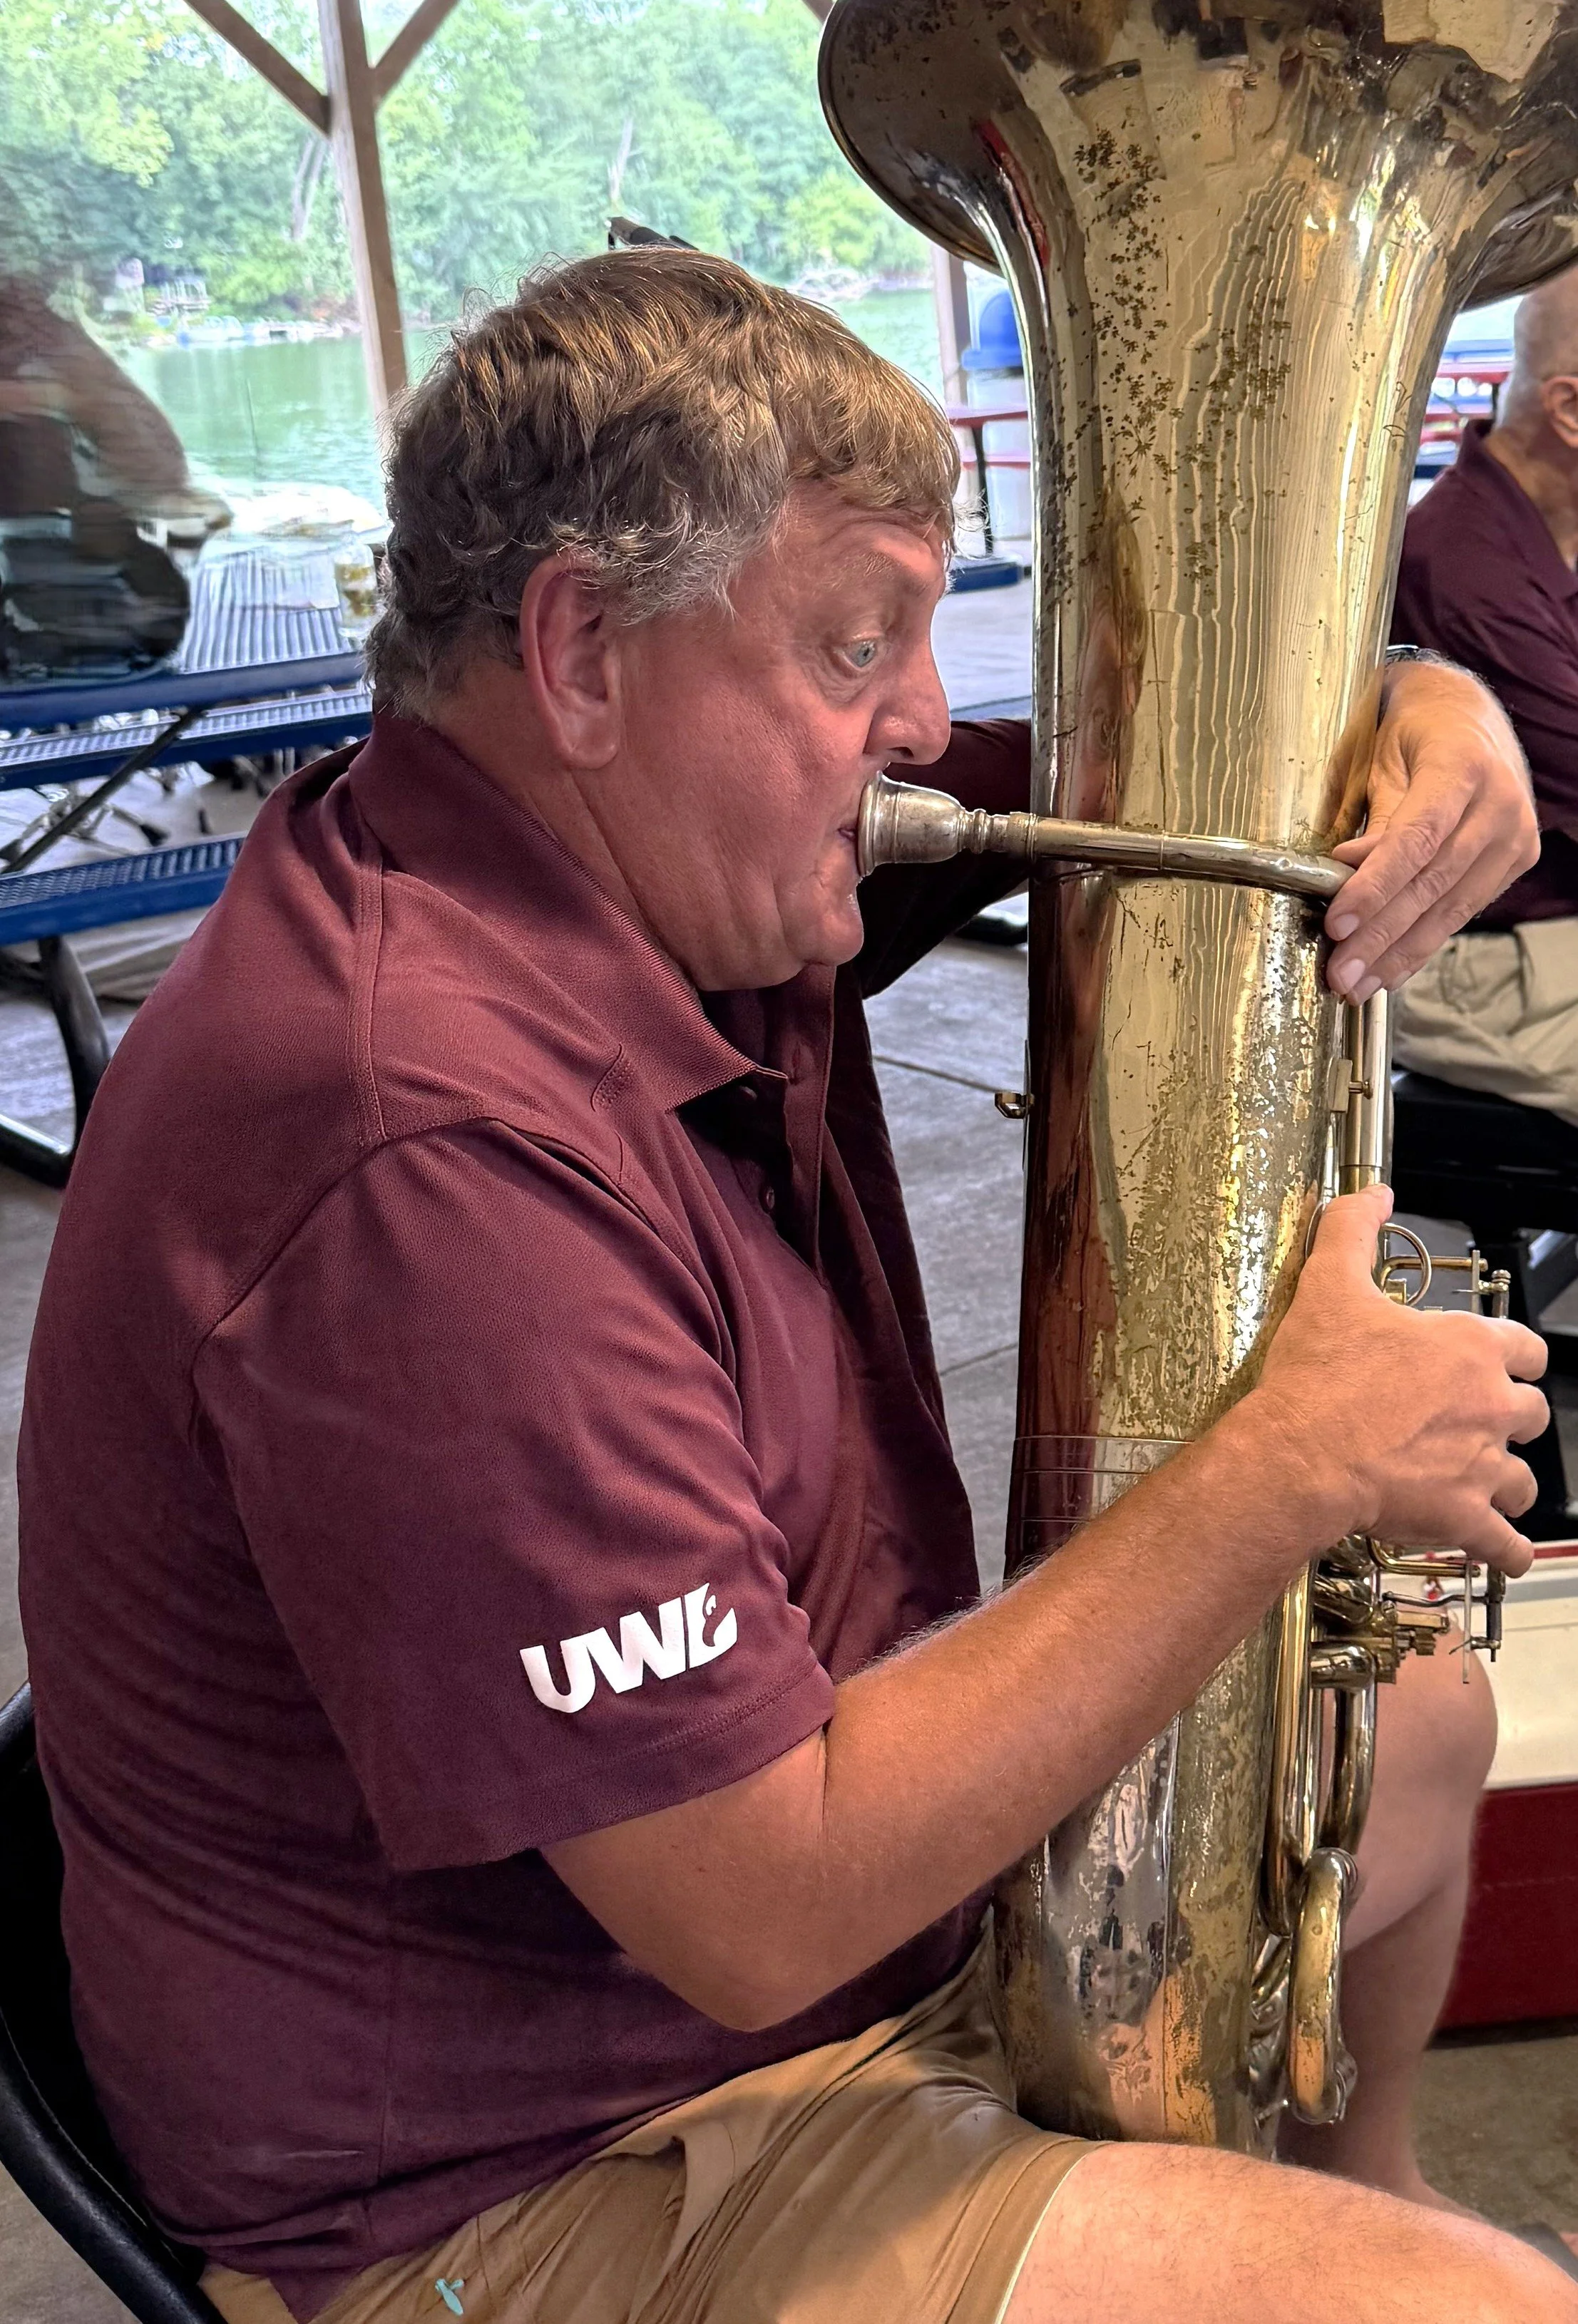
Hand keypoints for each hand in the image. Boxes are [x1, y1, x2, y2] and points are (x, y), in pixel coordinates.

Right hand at [1246, 1185, 1547, 1571]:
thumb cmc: (1317, 1377)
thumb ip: (1352, 1232)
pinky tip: (1497, 1548)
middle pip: (1531, 1413)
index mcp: (1468, 1348)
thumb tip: (1372, 1194)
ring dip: (1506, 1482)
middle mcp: (1489, 1406)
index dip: (1514, 1357)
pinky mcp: (1464, 1517)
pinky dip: (1504, 1549)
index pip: (1526, 1348)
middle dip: (1509, 1419)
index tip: (1499, 1365)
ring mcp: (1481, 1466)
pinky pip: (1505, 1544)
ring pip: (1523, 1480)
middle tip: (1474, 1424)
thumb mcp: (1328, 1285)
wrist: (1300, 1455)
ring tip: (1480, 1484)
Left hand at [1321, 659, 1536, 1000]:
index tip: (1337, 924)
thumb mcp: (1385, 762)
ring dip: (1399, 953)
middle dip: (1381, 935)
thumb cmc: (1416, 733)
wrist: (1469, 715)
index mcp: (1463, 767)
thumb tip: (1346, 873)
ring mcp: (1514, 835)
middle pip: (1433, 884)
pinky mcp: (1515, 860)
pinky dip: (1424, 944)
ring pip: (1451, 908)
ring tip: (1357, 984)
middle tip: (1340, 974)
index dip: (1375, 888)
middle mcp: (1499, 804)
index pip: (1417, 840)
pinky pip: (1463, 910)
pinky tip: (1392, 971)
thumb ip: (1375, 822)